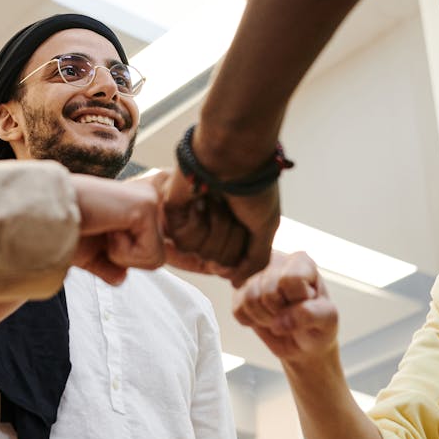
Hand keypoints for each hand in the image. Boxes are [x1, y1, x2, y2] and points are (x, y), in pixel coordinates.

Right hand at [69, 173, 164, 284]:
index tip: (120, 242)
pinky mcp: (147, 206)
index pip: (156, 249)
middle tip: (101, 234)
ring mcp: (150, 200)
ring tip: (103, 230)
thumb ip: (109, 267)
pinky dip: (122, 252)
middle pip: (157, 259)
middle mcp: (148, 199)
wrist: (47, 217)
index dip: (142, 258)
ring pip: (156, 259)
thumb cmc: (64, 231)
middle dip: (125, 260)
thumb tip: (122, 278)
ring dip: (122, 256)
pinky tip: (107, 228)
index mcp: (138, 207)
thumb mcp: (89, 255)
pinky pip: (150, 253)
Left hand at [163, 168, 279, 286]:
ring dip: (217, 228)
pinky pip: (184, 242)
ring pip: (202, 253)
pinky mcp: (172, 212)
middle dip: (232, 238)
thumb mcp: (266, 227)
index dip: (243, 250)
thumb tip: (236, 282)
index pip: (235, 264)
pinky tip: (202, 201)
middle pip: (219, 262)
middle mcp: (211, 224)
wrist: (233, 156)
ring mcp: (191, 218)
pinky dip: (199, 223)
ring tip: (218, 201)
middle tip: (234, 209)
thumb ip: (254, 260)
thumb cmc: (253, 185)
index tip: (248, 223)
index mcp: (233, 225)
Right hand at [233, 251, 337, 365]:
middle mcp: (275, 262)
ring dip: (266, 318)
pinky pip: (238, 311)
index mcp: (301, 261)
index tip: (306, 304)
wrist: (303, 343)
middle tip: (291, 315)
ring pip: (250, 300)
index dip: (297, 301)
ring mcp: (254, 276)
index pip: (290, 280)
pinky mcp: (239, 293)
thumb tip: (279, 322)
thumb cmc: (318, 324)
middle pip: (268, 292)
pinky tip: (265, 319)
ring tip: (279, 318)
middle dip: (281, 312)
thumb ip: (309, 314)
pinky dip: (253, 322)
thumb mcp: (327, 319)